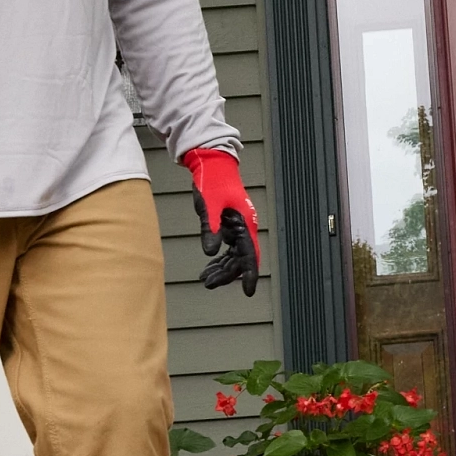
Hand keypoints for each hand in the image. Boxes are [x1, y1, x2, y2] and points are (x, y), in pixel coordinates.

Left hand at [184, 146, 261, 299]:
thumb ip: (210, 230)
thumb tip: (210, 254)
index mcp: (244, 223)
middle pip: (240, 258)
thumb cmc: (212, 181)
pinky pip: (228, 248)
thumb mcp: (209, 207)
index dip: (249, 274)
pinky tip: (209, 266)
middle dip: (226, 274)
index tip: (248, 291)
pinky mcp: (230, 224)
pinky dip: (219, 258)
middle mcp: (244, 227)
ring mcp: (238, 226)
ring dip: (221, 268)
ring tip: (205, 279)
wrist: (212, 163)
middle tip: (208, 284)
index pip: (250, 255)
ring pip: (234, 255)